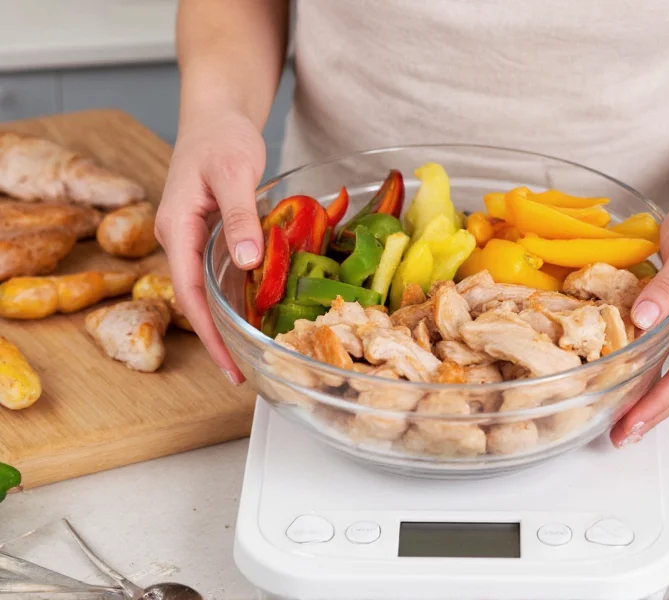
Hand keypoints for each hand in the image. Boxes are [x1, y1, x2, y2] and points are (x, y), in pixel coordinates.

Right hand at [155, 109, 266, 383]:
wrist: (216, 114)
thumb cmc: (221, 138)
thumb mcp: (233, 173)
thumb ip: (239, 218)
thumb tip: (248, 263)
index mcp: (177, 229)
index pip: (189, 294)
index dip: (209, 334)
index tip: (229, 366)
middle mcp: (180, 239)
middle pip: (195, 300)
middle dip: (217, 339)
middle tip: (244, 372)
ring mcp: (193, 238)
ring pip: (206, 289)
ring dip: (226, 321)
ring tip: (251, 352)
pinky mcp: (209, 234)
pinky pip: (218, 273)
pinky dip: (234, 295)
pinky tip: (255, 311)